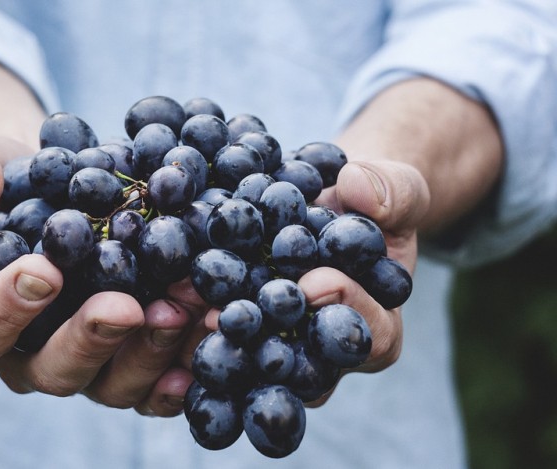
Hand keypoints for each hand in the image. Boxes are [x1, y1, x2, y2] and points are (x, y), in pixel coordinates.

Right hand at [0, 134, 209, 415]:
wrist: (52, 184)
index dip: (3, 310)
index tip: (43, 270)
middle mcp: (29, 353)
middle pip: (52, 370)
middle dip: (91, 339)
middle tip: (126, 306)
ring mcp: (87, 360)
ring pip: (113, 382)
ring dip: (151, 350)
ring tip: (185, 307)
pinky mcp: (132, 355)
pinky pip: (158, 378)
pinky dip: (186, 362)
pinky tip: (212, 333)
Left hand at [193, 159, 429, 406]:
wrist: (328, 205)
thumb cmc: (370, 203)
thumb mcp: (396, 189)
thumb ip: (392, 192)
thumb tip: (360, 189)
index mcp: (377, 327)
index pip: (371, 334)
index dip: (347, 310)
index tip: (317, 282)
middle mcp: (325, 354)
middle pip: (301, 363)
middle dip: (266, 338)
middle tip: (229, 315)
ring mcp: (278, 349)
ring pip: (250, 361)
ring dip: (215, 339)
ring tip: (183, 310)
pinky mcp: (239, 334)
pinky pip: (216, 339)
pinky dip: (187, 323)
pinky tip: (160, 303)